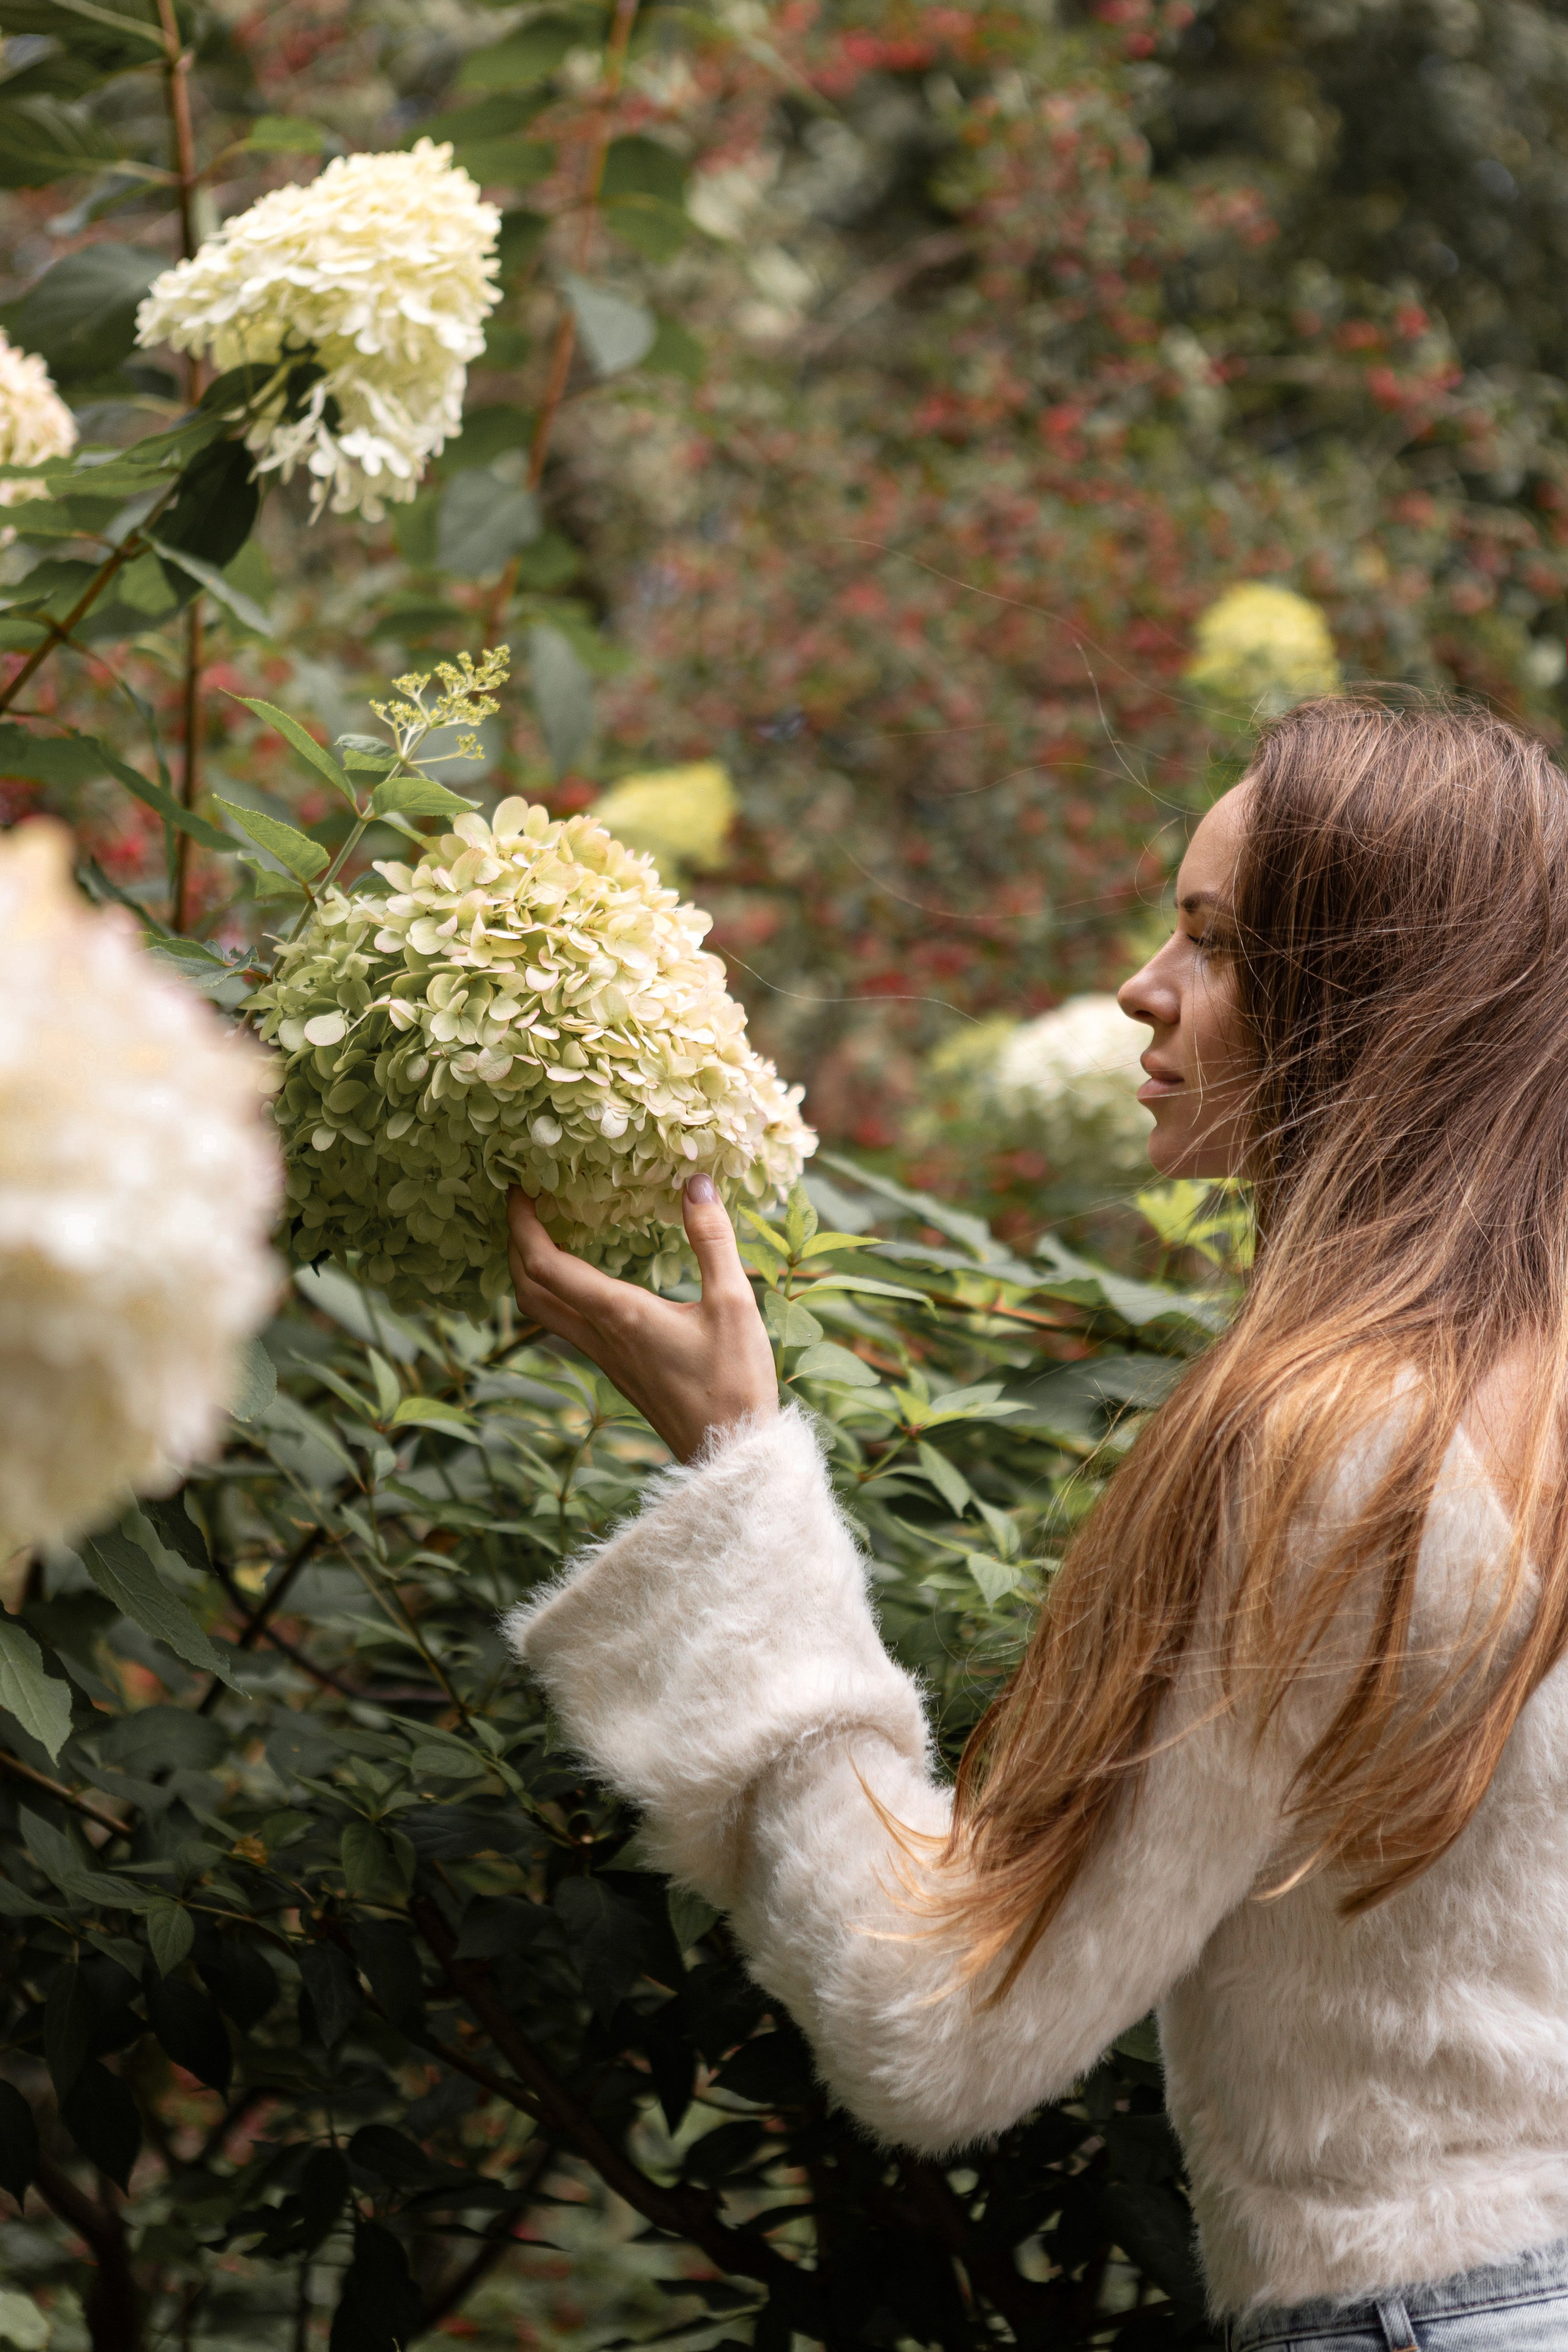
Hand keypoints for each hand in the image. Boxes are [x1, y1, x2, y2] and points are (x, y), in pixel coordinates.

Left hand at [506, 1177, 778, 1462]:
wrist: (732, 1455)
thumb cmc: (734, 1382)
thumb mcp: (734, 1303)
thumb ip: (712, 1239)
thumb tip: (696, 1183)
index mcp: (618, 1315)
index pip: (545, 1265)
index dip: (522, 1224)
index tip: (518, 1189)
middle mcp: (601, 1337)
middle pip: (529, 1292)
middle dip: (516, 1246)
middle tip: (525, 1208)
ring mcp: (606, 1359)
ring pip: (545, 1314)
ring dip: (535, 1273)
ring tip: (550, 1235)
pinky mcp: (620, 1372)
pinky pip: (571, 1327)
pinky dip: (562, 1295)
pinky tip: (589, 1281)